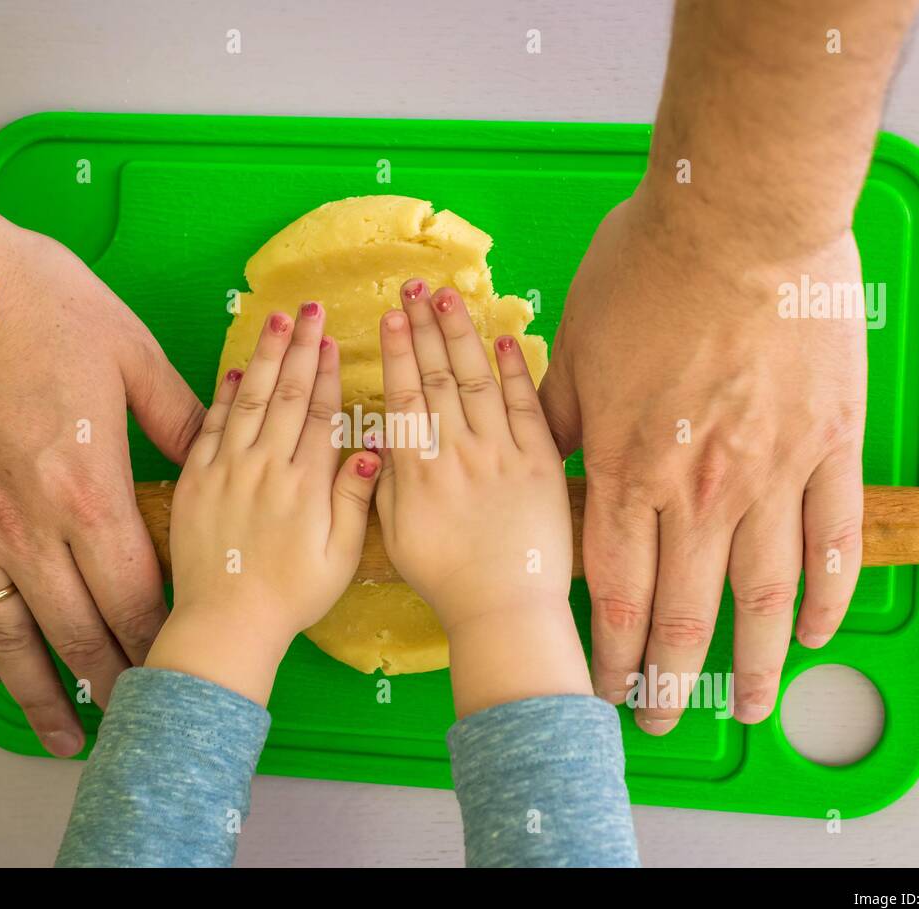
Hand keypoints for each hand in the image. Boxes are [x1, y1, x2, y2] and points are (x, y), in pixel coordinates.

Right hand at [0, 215, 203, 755]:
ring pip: (7, 640)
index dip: (160, 641)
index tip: (178, 666)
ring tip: (60, 733)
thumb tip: (218, 448)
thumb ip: (180, 416)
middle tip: (133, 716)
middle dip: (113, 681)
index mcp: (89, 496)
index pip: (137, 598)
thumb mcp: (130, 351)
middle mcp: (27, 531)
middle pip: (78, 633)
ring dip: (38, 694)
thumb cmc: (26, 301)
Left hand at [145, 303, 381, 704]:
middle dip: (301, 347)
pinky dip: (225, 395)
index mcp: (306, 483)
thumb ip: (356, 498)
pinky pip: (211, 426)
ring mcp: (227, 470)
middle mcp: (267, 467)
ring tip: (277, 320)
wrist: (226, 623)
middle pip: (289, 394)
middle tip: (310, 309)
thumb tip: (372, 447)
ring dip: (266, 357)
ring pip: (251, 400)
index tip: (334, 338)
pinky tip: (237, 369)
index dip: (329, 371)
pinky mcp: (195, 481)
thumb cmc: (292, 596)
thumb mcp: (340, 556)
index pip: (322, 413)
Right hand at [375, 281, 590, 717]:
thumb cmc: (446, 582)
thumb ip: (383, 486)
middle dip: (425, 328)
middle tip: (416, 288)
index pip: (403, 396)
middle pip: (438, 376)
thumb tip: (377, 443)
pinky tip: (503, 339)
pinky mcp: (540, 464)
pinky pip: (525, 407)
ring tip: (450, 298)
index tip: (390, 316)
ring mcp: (501, 454)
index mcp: (418, 471)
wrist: (505, 611)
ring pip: (477, 381)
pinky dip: (513, 371)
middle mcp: (457, 453)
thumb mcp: (396, 537)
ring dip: (462, 336)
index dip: (397, 352)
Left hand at [538, 192, 866, 732]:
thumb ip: (555, 414)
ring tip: (747, 709)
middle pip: (683, 611)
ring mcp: (771, 473)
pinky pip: (833, 539)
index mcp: (626, 469)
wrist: (738, 215)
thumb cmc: (647, 270)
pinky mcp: (829, 445)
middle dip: (667, 678)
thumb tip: (536, 453)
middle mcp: (698, 489)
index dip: (607, 650)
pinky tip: (816, 633)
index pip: (612, 588)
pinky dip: (829, 593)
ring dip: (754, 663)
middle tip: (659, 721)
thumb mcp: (573, 343)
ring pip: (763, 596)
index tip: (601, 689)